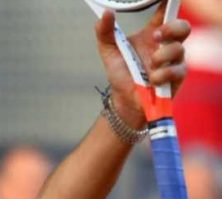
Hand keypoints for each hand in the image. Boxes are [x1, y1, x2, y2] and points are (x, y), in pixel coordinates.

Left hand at [95, 1, 190, 127]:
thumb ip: (105, 32)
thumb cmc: (121, 73)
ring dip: (161, 56)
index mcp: (152, 34)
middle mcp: (166, 45)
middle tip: (156, 36)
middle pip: (183, 27)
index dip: (169, 4)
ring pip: (179, 48)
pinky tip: (153, 80)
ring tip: (149, 65)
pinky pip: (178, 70)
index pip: (165, 13)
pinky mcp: (178, 76)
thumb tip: (106, 14)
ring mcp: (174, 60)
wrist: (124, 100)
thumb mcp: (109, 51)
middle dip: (172, 28)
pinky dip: (163, 74)